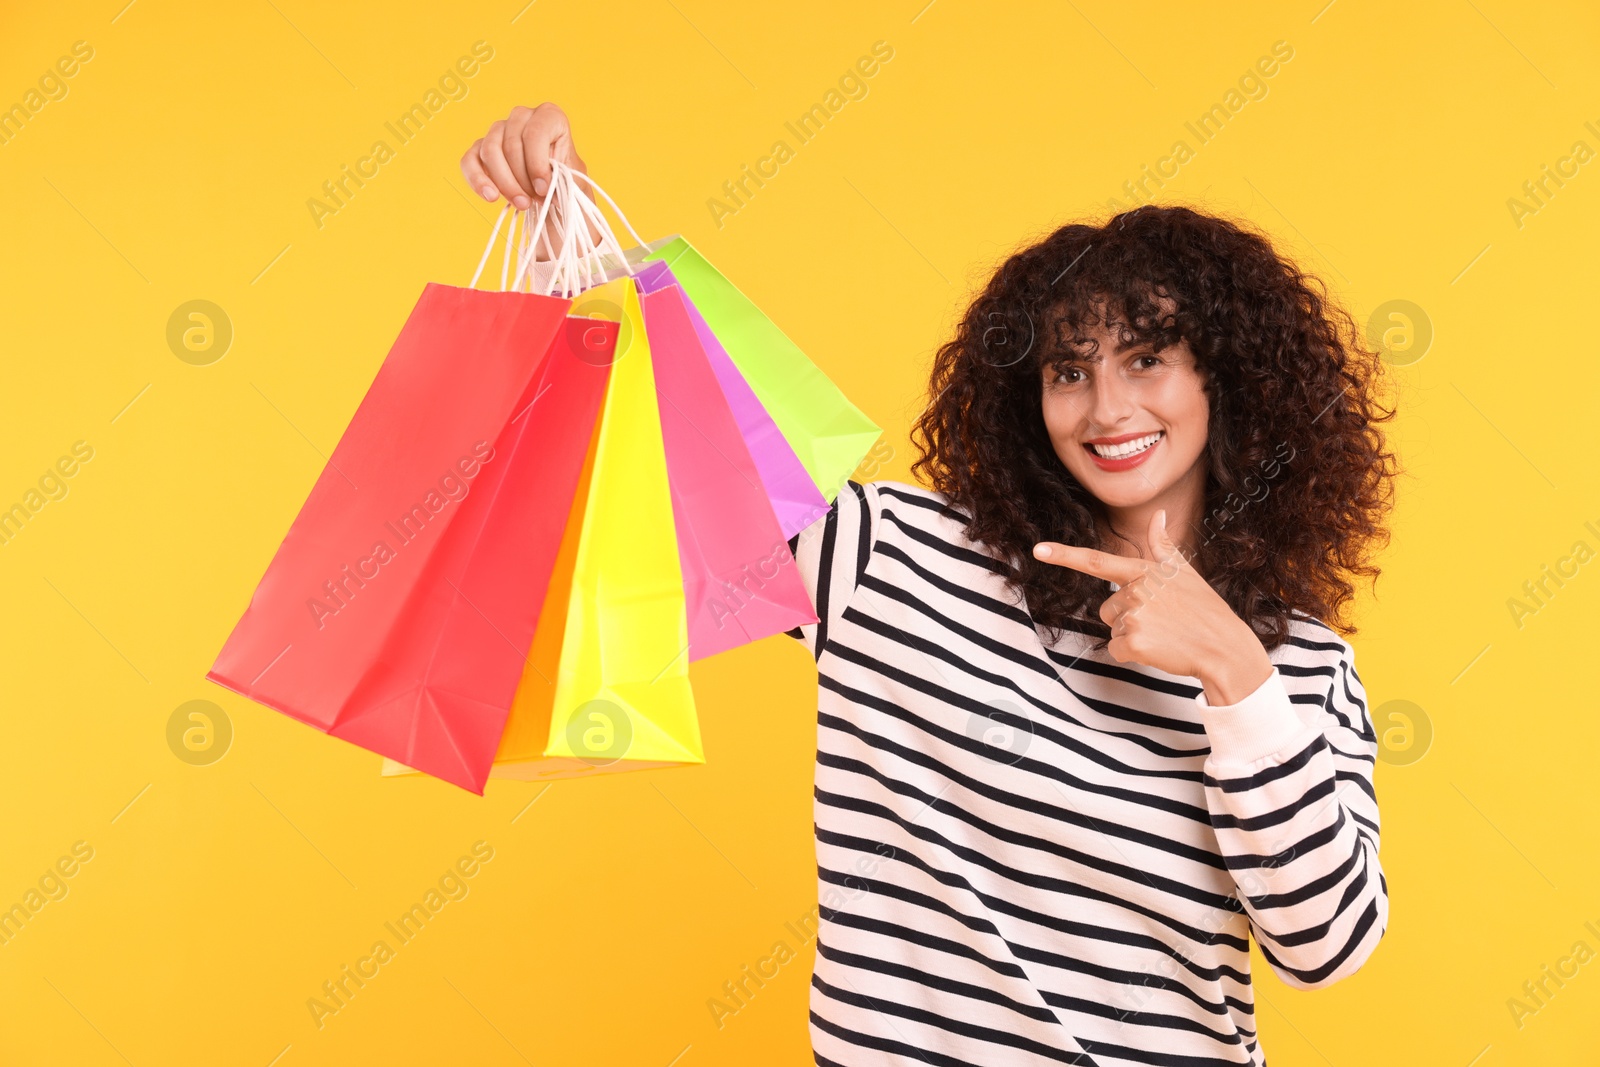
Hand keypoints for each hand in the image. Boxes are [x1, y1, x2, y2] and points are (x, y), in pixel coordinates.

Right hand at [461, 102, 585, 209]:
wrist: (553, 193)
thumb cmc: (565, 182)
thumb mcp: (571, 180)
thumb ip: (560, 180)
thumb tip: (543, 186)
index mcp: (549, 116)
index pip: (536, 132)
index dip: (537, 164)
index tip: (543, 189)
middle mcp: (522, 117)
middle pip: (511, 144)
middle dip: (521, 179)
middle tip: (532, 202)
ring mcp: (499, 130)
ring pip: (490, 151)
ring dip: (504, 182)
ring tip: (520, 204)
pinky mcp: (480, 148)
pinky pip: (469, 160)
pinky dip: (477, 180)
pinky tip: (491, 197)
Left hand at [1032, 509, 1273, 703]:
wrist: (1224, 647)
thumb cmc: (1204, 610)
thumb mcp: (1185, 572)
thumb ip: (1162, 545)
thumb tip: (1158, 514)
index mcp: (1144, 571)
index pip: (1097, 561)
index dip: (1064, 555)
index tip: (1038, 550)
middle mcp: (1136, 590)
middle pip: (1108, 609)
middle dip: (1128, 617)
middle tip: (1163, 621)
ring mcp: (1135, 616)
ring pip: (1114, 630)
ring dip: (1134, 636)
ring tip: (1165, 634)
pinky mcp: (1134, 642)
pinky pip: (1116, 650)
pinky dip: (1132, 655)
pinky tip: (1159, 649)